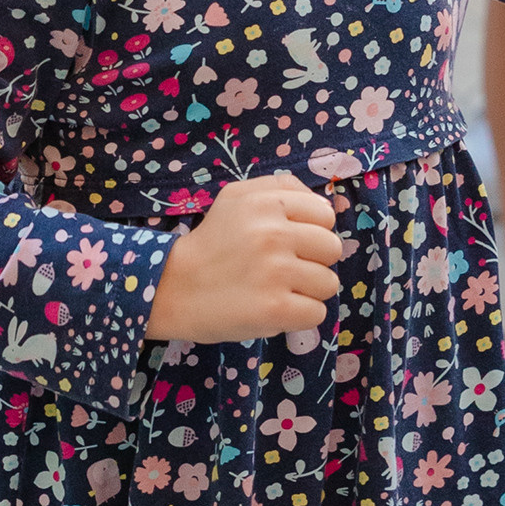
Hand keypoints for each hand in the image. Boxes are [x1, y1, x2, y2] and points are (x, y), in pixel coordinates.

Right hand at [145, 172, 342, 342]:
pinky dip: (299, 317)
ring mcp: (275, 272)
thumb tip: (327, 204)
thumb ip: (282, 188)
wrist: (172, 287)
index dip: (311, 231)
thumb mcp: (237, 197)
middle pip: (332, 249)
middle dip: (313, 261)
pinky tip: (274, 309)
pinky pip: (317, 314)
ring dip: (307, 291)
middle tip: (281, 268)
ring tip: (276, 289)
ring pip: (328, 283)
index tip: (287, 243)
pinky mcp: (275, 309)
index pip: (325, 216)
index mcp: (267, 203)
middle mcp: (273, 234)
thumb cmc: (211, 243)